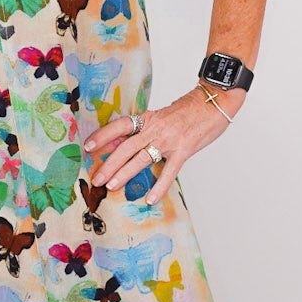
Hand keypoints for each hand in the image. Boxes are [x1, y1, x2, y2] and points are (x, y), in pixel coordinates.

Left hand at [80, 87, 233, 206]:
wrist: (213, 102)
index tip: (88, 147)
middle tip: (96, 179)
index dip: (102, 136)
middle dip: (109, 163)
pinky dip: (159, 186)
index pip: (119, 126)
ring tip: (112, 186)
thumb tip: (119, 142)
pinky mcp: (184, 150)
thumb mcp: (161, 116)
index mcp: (148, 118)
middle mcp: (155, 128)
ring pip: (142, 158)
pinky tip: (150, 199)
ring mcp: (169, 140)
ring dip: (125, 173)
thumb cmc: (187, 111)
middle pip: (126, 147)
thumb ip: (142, 129)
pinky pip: (169, 171)